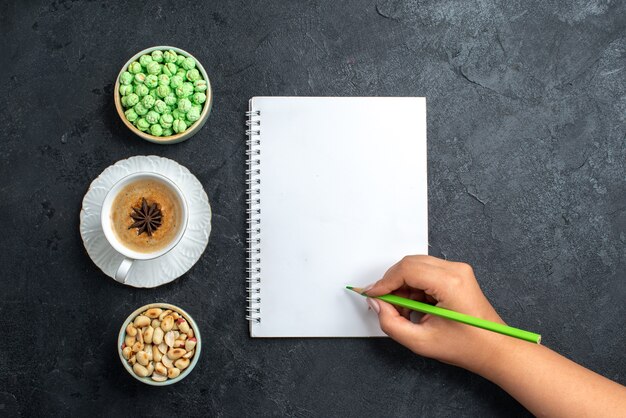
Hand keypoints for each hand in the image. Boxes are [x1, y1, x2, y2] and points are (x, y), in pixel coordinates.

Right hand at [364, 255, 504, 370]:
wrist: (495, 349)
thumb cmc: (468, 346)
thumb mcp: (421, 342)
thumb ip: (392, 323)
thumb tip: (378, 304)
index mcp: (450, 283)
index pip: (406, 270)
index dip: (384, 282)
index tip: (372, 295)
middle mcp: (456, 270)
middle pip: (410, 264)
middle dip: (393, 284)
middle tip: (385, 305)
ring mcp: (458, 271)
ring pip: (416, 268)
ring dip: (403, 287)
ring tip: (405, 312)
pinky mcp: (457, 275)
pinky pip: (426, 273)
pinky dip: (414, 288)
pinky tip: (416, 308)